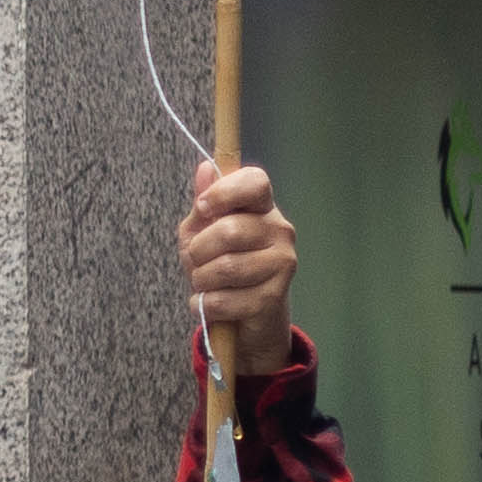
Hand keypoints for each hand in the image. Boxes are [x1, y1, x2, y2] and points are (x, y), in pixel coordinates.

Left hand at [182, 159, 298, 377]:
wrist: (242, 313)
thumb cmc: (219, 263)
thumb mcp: (202, 231)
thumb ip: (203, 204)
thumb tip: (205, 168)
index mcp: (262, 207)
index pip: (255, 182)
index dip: (224, 192)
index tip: (202, 208)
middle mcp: (280, 230)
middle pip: (229, 231)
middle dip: (198, 251)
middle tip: (198, 261)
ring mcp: (282, 263)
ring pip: (225, 268)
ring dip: (201, 280)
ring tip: (205, 283)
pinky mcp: (274, 297)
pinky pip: (224, 300)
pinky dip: (205, 304)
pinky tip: (210, 302)